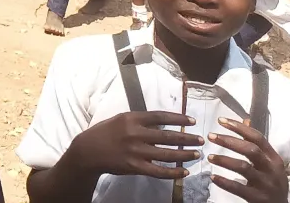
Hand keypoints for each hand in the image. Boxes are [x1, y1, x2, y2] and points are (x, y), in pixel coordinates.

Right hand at [65, 111, 198, 180]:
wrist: (88, 151)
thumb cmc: (104, 132)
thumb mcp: (120, 120)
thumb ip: (139, 121)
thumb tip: (162, 124)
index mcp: (131, 118)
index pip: (160, 116)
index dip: (178, 119)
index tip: (191, 121)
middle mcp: (135, 133)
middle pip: (168, 136)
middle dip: (187, 138)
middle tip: (200, 140)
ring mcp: (136, 151)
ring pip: (167, 154)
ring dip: (185, 155)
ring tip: (197, 154)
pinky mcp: (135, 166)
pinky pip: (159, 171)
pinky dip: (174, 172)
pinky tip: (184, 172)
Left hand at [207, 116, 286, 201]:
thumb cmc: (271, 181)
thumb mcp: (269, 163)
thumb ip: (257, 144)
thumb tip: (246, 120)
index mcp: (274, 159)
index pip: (257, 137)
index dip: (239, 127)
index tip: (221, 121)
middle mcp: (272, 170)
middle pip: (250, 150)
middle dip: (229, 141)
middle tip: (211, 136)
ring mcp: (266, 184)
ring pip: (243, 167)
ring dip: (224, 160)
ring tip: (209, 157)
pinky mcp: (258, 198)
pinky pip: (238, 188)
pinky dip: (224, 182)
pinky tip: (213, 177)